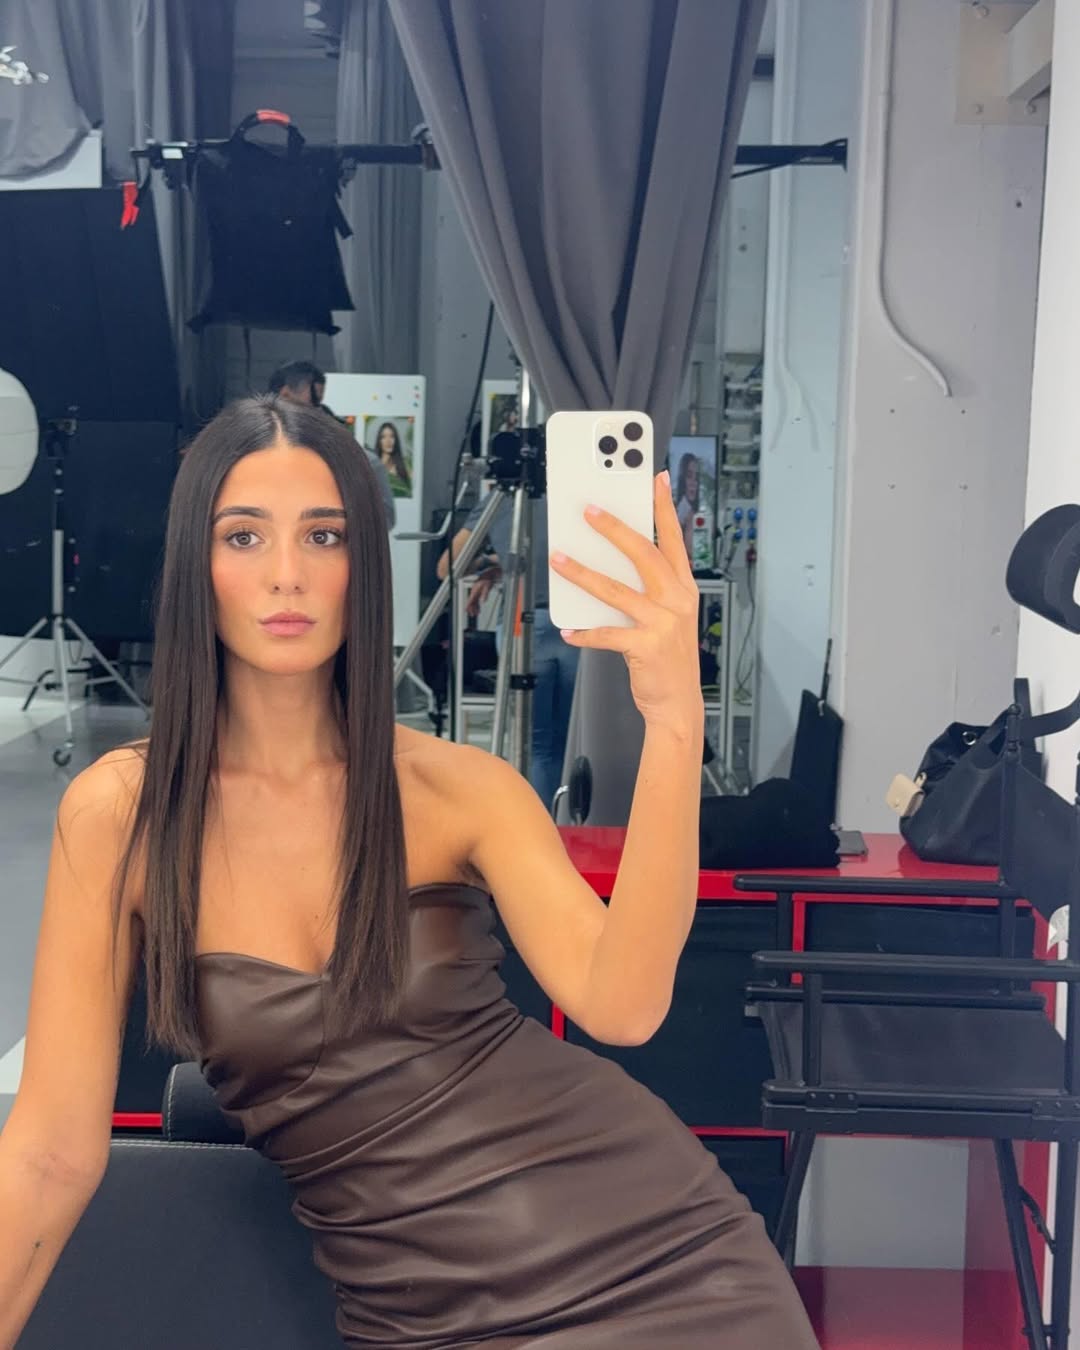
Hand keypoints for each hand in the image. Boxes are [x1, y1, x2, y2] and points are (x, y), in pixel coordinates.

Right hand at [466, 567, 500, 617]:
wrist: (487, 575)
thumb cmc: (487, 580)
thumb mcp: (487, 587)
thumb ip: (485, 594)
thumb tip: (483, 601)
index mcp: (475, 591)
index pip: (470, 600)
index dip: (468, 605)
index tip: (465, 610)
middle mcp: (474, 593)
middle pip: (471, 602)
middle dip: (471, 609)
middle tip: (472, 615)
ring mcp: (476, 593)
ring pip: (474, 602)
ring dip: (475, 608)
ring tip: (476, 614)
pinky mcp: (478, 593)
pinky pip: (477, 601)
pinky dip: (477, 606)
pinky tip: (479, 610)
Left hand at [551, 472, 703, 734]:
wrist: (678, 703)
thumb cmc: (669, 657)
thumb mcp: (669, 617)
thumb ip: (648, 589)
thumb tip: (609, 563)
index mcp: (684, 589)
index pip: (674, 540)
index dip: (664, 508)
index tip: (656, 479)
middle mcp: (677, 601)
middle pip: (644, 554)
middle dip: (615, 528)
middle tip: (589, 510)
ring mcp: (663, 623)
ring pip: (616, 590)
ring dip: (583, 573)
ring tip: (559, 559)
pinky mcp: (645, 647)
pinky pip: (607, 634)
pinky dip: (585, 632)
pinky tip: (568, 629)